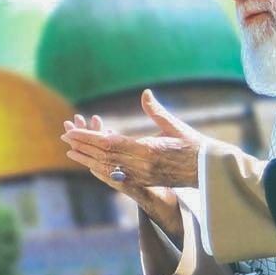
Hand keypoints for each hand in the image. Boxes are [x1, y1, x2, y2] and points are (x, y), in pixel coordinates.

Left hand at [62, 92, 226, 231]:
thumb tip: (145, 93)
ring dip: (88, 159)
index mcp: (147, 150)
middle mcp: (141, 166)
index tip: (71, 132)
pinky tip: (92, 165)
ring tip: (71, 151)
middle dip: (82, 147)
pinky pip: (117, 176)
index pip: (109, 143)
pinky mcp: (145, 181)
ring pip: (108, 167)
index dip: (87, 138)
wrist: (210, 172)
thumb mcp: (175, 126)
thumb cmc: (195, 146)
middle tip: (65, 137)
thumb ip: (157, 111)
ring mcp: (142, 176)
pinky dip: (102, 169)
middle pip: (103, 156)